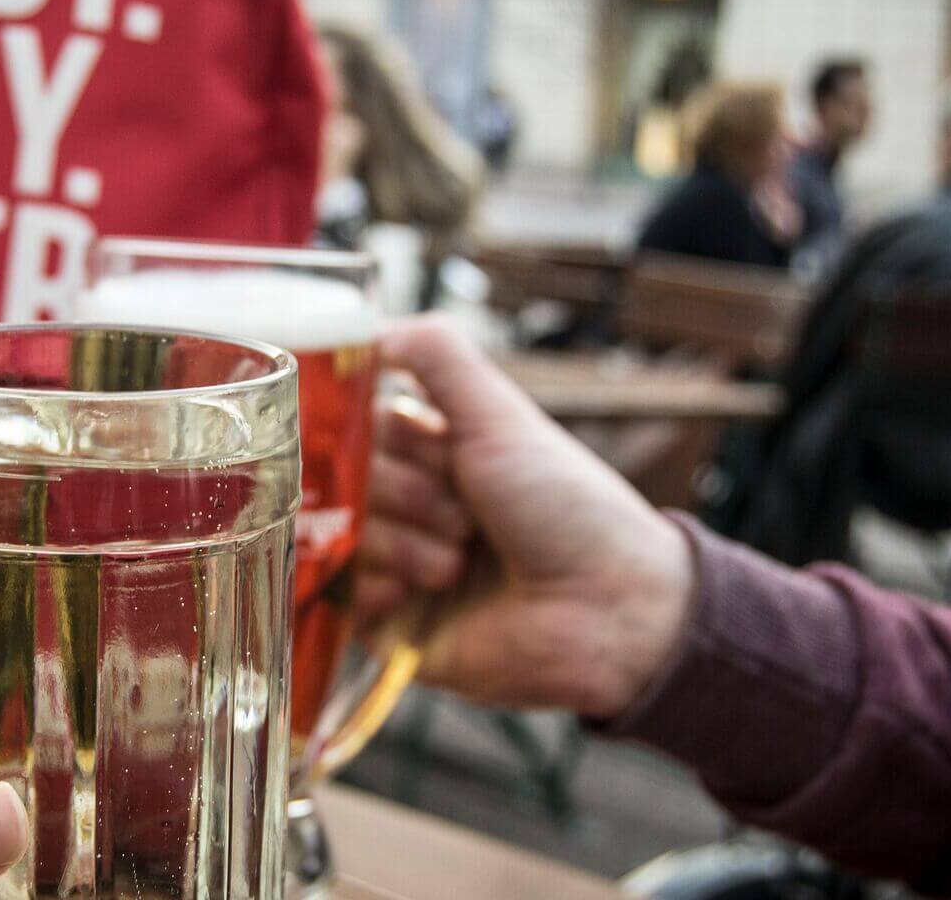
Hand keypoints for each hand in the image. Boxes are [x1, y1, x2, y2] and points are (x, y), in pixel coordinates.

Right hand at [357, 316, 693, 716]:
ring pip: (342, 537)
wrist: (610, 608)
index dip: (380, 436)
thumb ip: (436, 356)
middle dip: (404, 495)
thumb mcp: (501, 414)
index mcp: (434, 454)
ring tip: (458, 561)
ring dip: (401, 545)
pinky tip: (424, 594)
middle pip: (347, 481)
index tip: (420, 448)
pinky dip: (377, 590)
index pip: (361, 428)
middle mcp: (411, 507)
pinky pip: (341, 598)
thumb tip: (370, 325)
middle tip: (464, 515)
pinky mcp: (391, 625)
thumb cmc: (569, 506)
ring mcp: (398, 566)